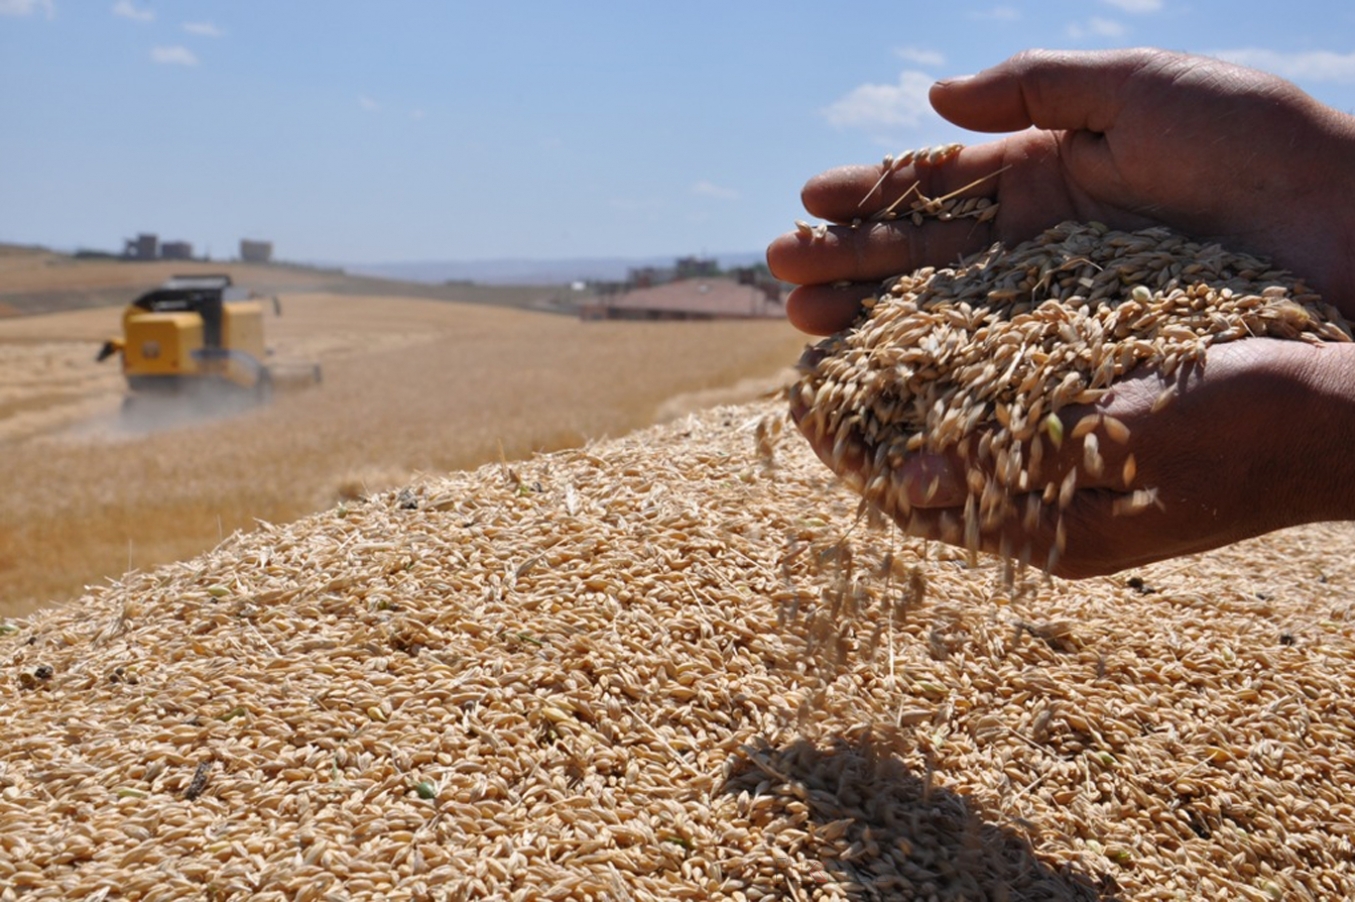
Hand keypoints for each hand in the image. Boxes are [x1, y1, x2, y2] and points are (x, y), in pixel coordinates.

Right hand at [767, 48, 1354, 334]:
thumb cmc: (1268, 155)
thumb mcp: (1149, 90)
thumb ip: (1040, 87)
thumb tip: (933, 102)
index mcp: (1052, 182)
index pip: (941, 190)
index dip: (873, 194)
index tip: (808, 199)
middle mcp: (1044, 257)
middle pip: (925, 264)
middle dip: (850, 264)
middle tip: (780, 270)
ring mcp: (1062, 321)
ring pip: (946, 327)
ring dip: (873, 326)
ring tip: (808, 328)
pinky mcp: (1087, 377)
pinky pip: (995, 383)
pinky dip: (937, 388)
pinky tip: (887, 393)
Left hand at [793, 338, 1354, 578]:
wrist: (1342, 419)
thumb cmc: (1256, 422)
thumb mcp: (1137, 434)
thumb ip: (1022, 458)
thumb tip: (907, 477)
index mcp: (1051, 533)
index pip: (917, 502)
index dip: (851, 452)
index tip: (799, 401)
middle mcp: (1048, 518)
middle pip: (921, 478)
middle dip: (862, 425)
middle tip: (810, 365)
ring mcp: (1068, 484)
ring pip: (954, 447)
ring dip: (902, 401)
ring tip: (853, 344)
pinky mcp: (1090, 443)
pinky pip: (999, 424)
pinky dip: (956, 389)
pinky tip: (935, 342)